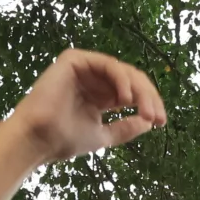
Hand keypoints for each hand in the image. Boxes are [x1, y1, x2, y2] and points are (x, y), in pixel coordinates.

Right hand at [2, 48, 168, 163]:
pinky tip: (126, 99)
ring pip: (124, 71)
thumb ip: (125, 127)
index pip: (131, 93)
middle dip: (149, 98)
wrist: (38, 139)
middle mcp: (93, 79)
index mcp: (99, 95)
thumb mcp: (103, 134)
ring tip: (146, 111)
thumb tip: (149, 122)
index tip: (161, 122)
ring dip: (140, 91)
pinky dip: (122, 80)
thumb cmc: (64, 140)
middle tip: (158, 117)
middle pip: (131, 80)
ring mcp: (84, 68)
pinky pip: (108, 64)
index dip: (149, 104)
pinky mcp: (74, 59)